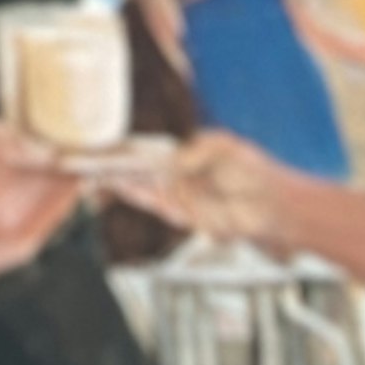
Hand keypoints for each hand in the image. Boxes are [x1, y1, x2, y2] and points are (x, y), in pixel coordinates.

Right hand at [112, 130, 311, 246]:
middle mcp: (182, 180)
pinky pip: (160, 206)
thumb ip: (191, 152)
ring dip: (121, 183)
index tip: (104, 147)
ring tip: (98, 173)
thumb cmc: (255, 172)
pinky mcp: (190, 218)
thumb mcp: (220, 147)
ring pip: (145, 191)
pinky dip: (141, 196)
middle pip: (142, 174)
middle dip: (116, 170)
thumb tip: (166, 160)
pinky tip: (123, 186)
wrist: (276, 205)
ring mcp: (185, 199)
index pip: (150, 154)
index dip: (127, 152)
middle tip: (89, 163)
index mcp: (188, 159)